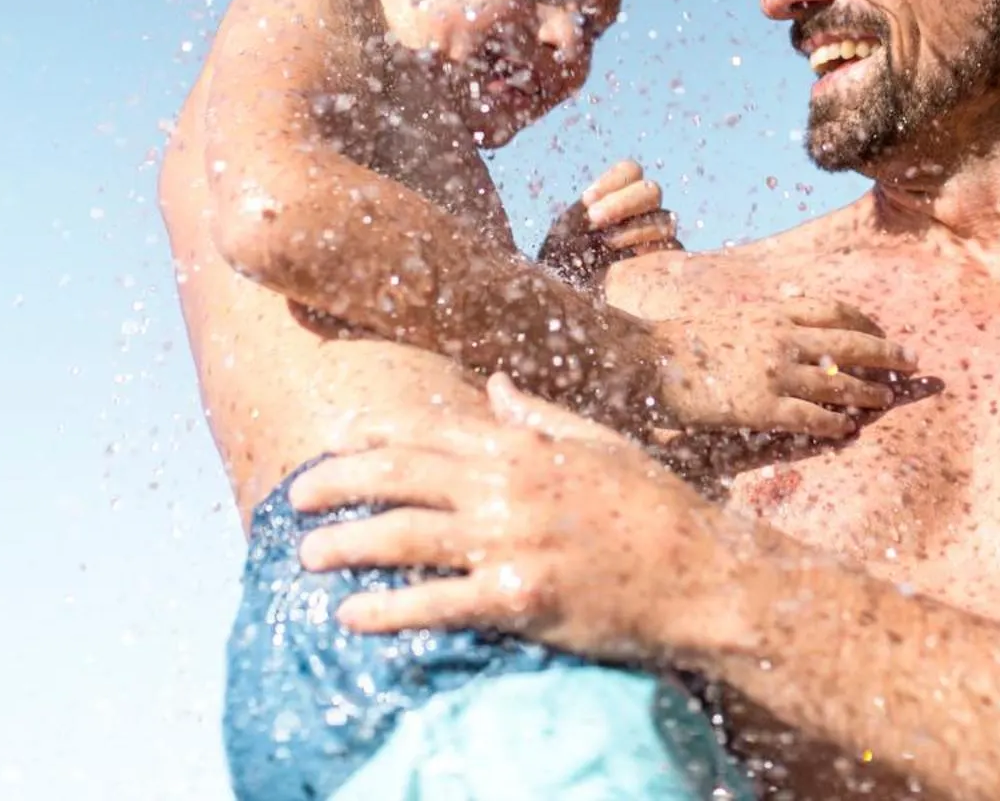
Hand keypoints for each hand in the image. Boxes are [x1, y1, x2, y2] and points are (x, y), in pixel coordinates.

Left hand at [293, 375, 747, 663]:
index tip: (334, 439)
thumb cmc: (654, 505)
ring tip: (306, 555)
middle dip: (338, 483)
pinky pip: (436, 603)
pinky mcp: (519, 599)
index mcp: (524, 446)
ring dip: (346, 544)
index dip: (372, 434)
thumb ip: (540, 414)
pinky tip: (352, 615)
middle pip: (399, 476)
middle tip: (298, 496)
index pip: (429, 430)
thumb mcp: (599, 443)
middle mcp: (509, 486)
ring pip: (404, 536)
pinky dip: (387, 609)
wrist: (701, 573)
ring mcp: (512, 542)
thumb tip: (496, 384)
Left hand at [538, 160, 679, 286]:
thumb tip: (597, 208)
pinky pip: (673, 249)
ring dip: (634, 229)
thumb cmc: (563, 272)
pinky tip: (629, 264)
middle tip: (595, 219)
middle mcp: (639, 216)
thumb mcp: (563, 237)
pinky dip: (650, 251)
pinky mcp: (668, 265)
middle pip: (652, 191)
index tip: (588, 203)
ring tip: (608, 246)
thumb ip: (583, 214)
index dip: (614, 181)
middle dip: (623, 202)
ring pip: (664, 218)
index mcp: (615, 200)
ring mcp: (656, 240)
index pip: (631, 172)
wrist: (571, 308)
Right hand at [651, 293, 912, 438]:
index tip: (882, 330)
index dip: (864, 321)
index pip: (834, 310)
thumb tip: (792, 331)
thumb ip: (765, 323)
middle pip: (850, 342)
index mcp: (773, 313)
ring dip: (868, 392)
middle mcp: (782, 338)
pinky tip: (848, 430)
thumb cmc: (684, 340)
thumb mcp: (731, 317)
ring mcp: (776, 373)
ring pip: (839, 382)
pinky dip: (835, 424)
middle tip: (911, 360)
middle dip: (885, 352)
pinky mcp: (764, 407)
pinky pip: (812, 417)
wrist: (653, 360)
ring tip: (886, 400)